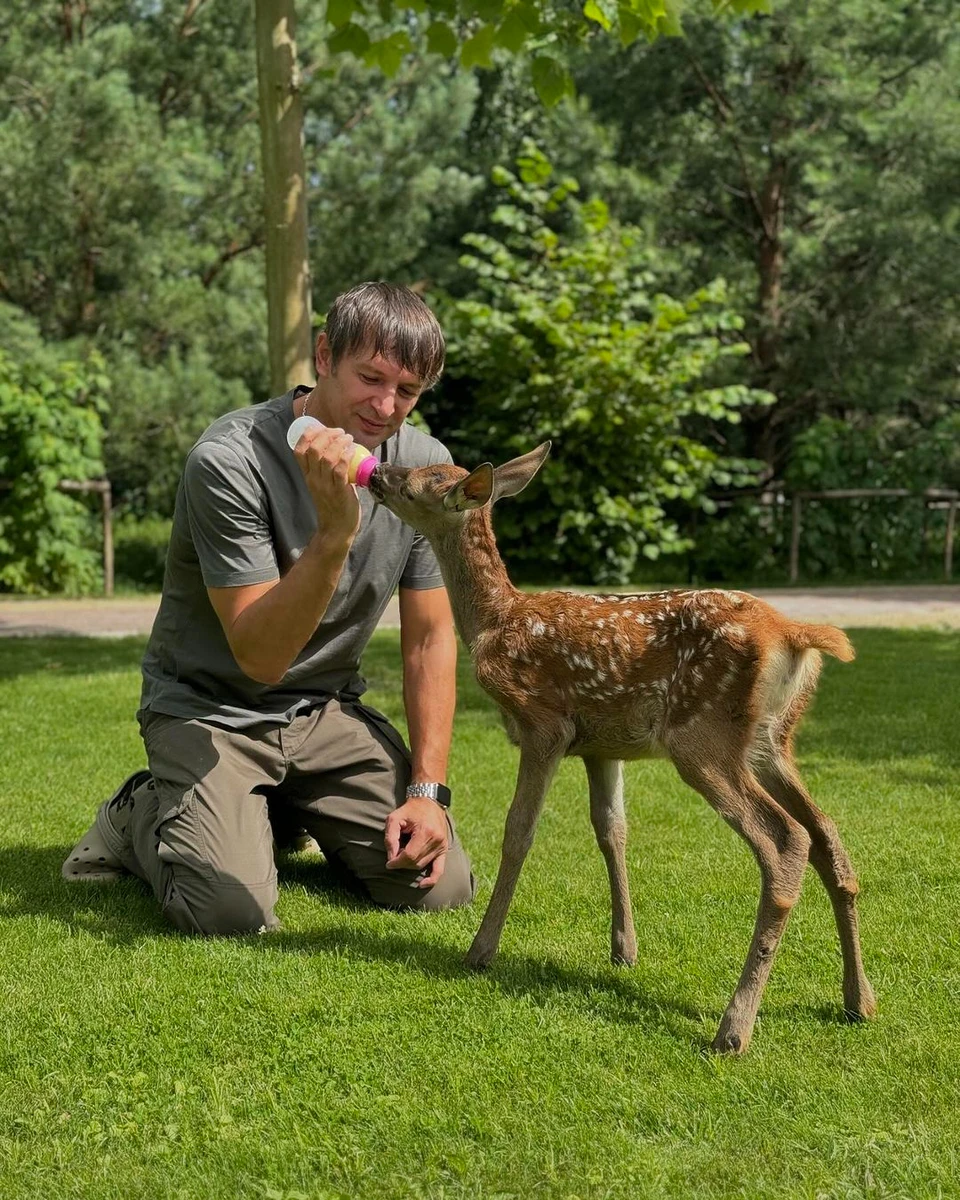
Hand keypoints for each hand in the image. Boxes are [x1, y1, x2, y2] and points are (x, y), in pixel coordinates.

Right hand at [294, 424, 360, 543]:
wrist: (336, 529)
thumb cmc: (334, 504)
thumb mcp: (324, 484)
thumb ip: (327, 469)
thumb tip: (341, 448)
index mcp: (307, 476)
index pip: (299, 451)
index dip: (307, 435)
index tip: (319, 427)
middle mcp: (313, 479)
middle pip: (313, 449)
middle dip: (326, 435)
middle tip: (340, 432)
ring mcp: (325, 485)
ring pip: (326, 457)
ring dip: (338, 443)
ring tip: (348, 438)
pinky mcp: (339, 491)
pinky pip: (339, 469)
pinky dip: (345, 455)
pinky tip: (351, 449)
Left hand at [384, 797, 448, 886]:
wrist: (429, 801)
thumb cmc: (410, 809)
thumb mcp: (394, 818)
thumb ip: (390, 838)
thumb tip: (392, 857)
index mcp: (426, 831)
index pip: (410, 855)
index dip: (397, 862)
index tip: (389, 863)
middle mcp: (437, 840)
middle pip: (416, 862)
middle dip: (402, 863)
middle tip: (394, 857)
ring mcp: (442, 845)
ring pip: (423, 865)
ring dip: (410, 864)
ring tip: (403, 854)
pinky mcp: (444, 849)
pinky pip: (440, 868)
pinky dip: (432, 878)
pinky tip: (422, 884)